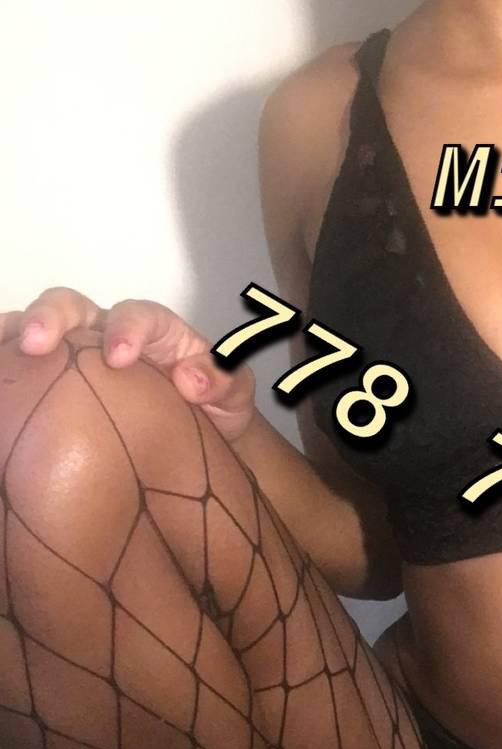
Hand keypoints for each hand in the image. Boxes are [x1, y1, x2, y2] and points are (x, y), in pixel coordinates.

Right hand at [3, 287, 255, 442]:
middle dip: (51, 317)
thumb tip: (190, 379)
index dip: (126, 329)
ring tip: (3, 353)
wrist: (199, 441)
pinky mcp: (56, 378)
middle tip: (36, 344)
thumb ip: (224, 381)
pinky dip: (7, 364)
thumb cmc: (213, 408)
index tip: (119, 358)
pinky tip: (1, 380)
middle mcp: (108, 333)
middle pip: (73, 307)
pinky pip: (22, 364)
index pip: (138, 316)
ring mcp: (77, 354)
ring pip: (37, 328)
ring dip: (17, 333)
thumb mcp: (232, 397)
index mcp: (155, 332)